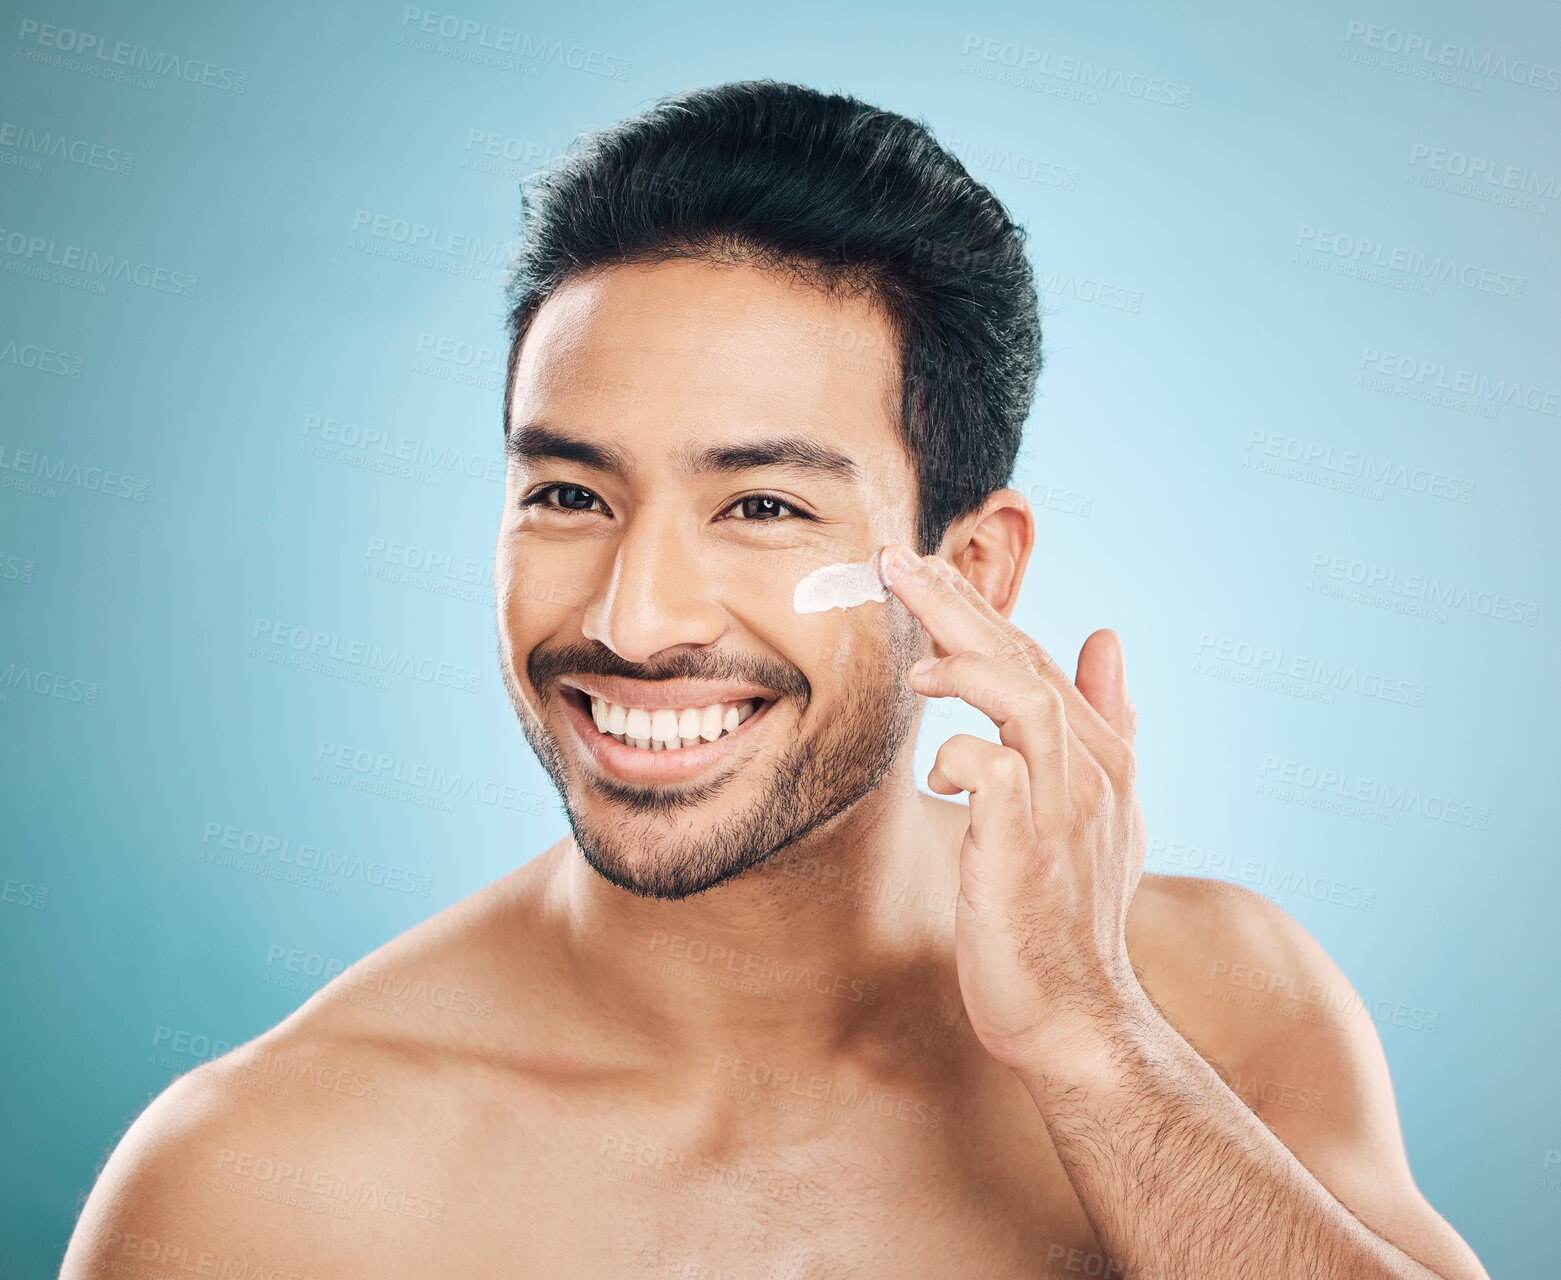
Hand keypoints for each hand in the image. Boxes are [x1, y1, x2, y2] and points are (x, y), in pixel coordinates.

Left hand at [880, 544, 1147, 1068]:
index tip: (918, 569)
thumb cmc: (1071, 911)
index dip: (975, 607)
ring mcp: (1063, 809)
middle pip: (1023, 659)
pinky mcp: (1027, 850)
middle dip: (956, 603)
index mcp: (1101, 753)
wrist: (1076, 1013)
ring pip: (1021, 699)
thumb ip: (1107, 723)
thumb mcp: (1106, 813)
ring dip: (963, 667)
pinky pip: (994, 772)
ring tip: (916, 666)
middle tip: (895, 562)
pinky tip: (934, 770)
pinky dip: (958, 756)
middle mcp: (1091, 771)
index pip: (1033, 655)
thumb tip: (1106, 637)